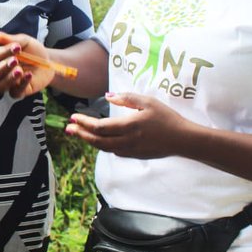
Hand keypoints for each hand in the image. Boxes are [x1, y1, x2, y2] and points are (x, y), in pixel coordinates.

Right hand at [0, 31, 52, 98]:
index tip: (17, 47)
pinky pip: (15, 93)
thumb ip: (11, 39)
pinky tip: (29, 75)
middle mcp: (0, 73)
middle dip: (1, 68)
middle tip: (15, 60)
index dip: (2, 53)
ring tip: (20, 70)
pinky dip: (22, 84)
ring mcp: (8, 84)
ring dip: (8, 79)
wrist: (49, 62)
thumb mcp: (24, 42)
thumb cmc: (32, 51)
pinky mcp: (18, 92)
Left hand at [65, 92, 193, 158]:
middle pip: (97, 140)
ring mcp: (130, 151)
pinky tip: (99, 140)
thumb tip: (108, 96)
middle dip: (81, 134)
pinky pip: (114, 151)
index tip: (73, 117)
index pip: (100, 127)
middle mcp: (127, 141)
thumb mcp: (148, 102)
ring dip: (89, 141)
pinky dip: (103, 146)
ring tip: (79, 134)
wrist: (183, 140)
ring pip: (104, 148)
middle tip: (68, 128)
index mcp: (129, 126)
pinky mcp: (135, 155)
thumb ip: (127, 98)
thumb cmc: (167, 118)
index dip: (84, 123)